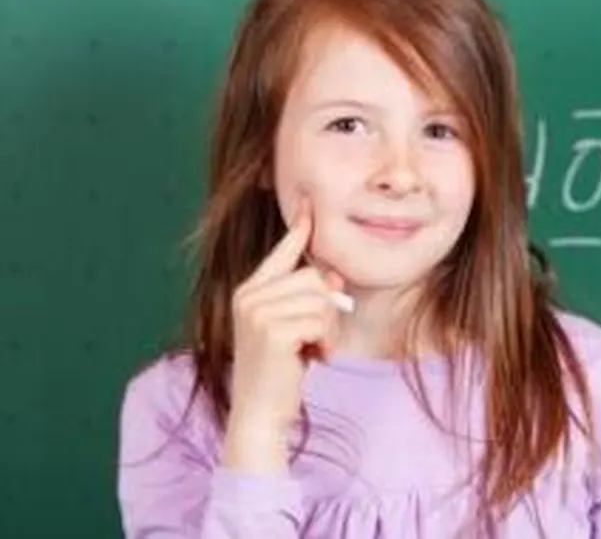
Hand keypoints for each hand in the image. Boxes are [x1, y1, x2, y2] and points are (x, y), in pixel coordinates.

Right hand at [221, 192, 350, 472]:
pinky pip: (321, 319)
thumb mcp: (293, 328)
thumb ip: (306, 298)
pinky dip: (326, 340)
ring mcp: (257, 312)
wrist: (260, 413)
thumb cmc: (279, 371)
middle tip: (317, 338)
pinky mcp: (273, 330)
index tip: (311, 204)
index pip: (281, 253)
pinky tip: (312, 358)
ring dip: (328, 328)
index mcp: (249, 291)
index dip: (300, 230)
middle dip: (328, 308)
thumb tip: (334, 276)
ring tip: (312, 350)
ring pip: (321, 298)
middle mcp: (248, 296)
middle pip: (314, 276)